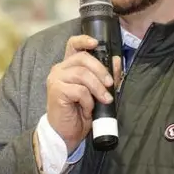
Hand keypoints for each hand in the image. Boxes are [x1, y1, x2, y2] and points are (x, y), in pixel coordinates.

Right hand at [46, 35, 120, 153]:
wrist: (66, 133)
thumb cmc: (80, 112)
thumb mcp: (98, 92)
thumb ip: (107, 76)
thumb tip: (117, 61)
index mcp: (69, 66)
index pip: (73, 44)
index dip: (84, 40)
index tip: (96, 43)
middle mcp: (60, 69)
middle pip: (83, 58)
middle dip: (101, 70)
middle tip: (111, 84)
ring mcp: (56, 79)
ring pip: (82, 74)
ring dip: (98, 88)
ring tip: (104, 100)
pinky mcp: (56, 91)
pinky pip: (79, 90)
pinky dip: (88, 100)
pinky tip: (88, 109)